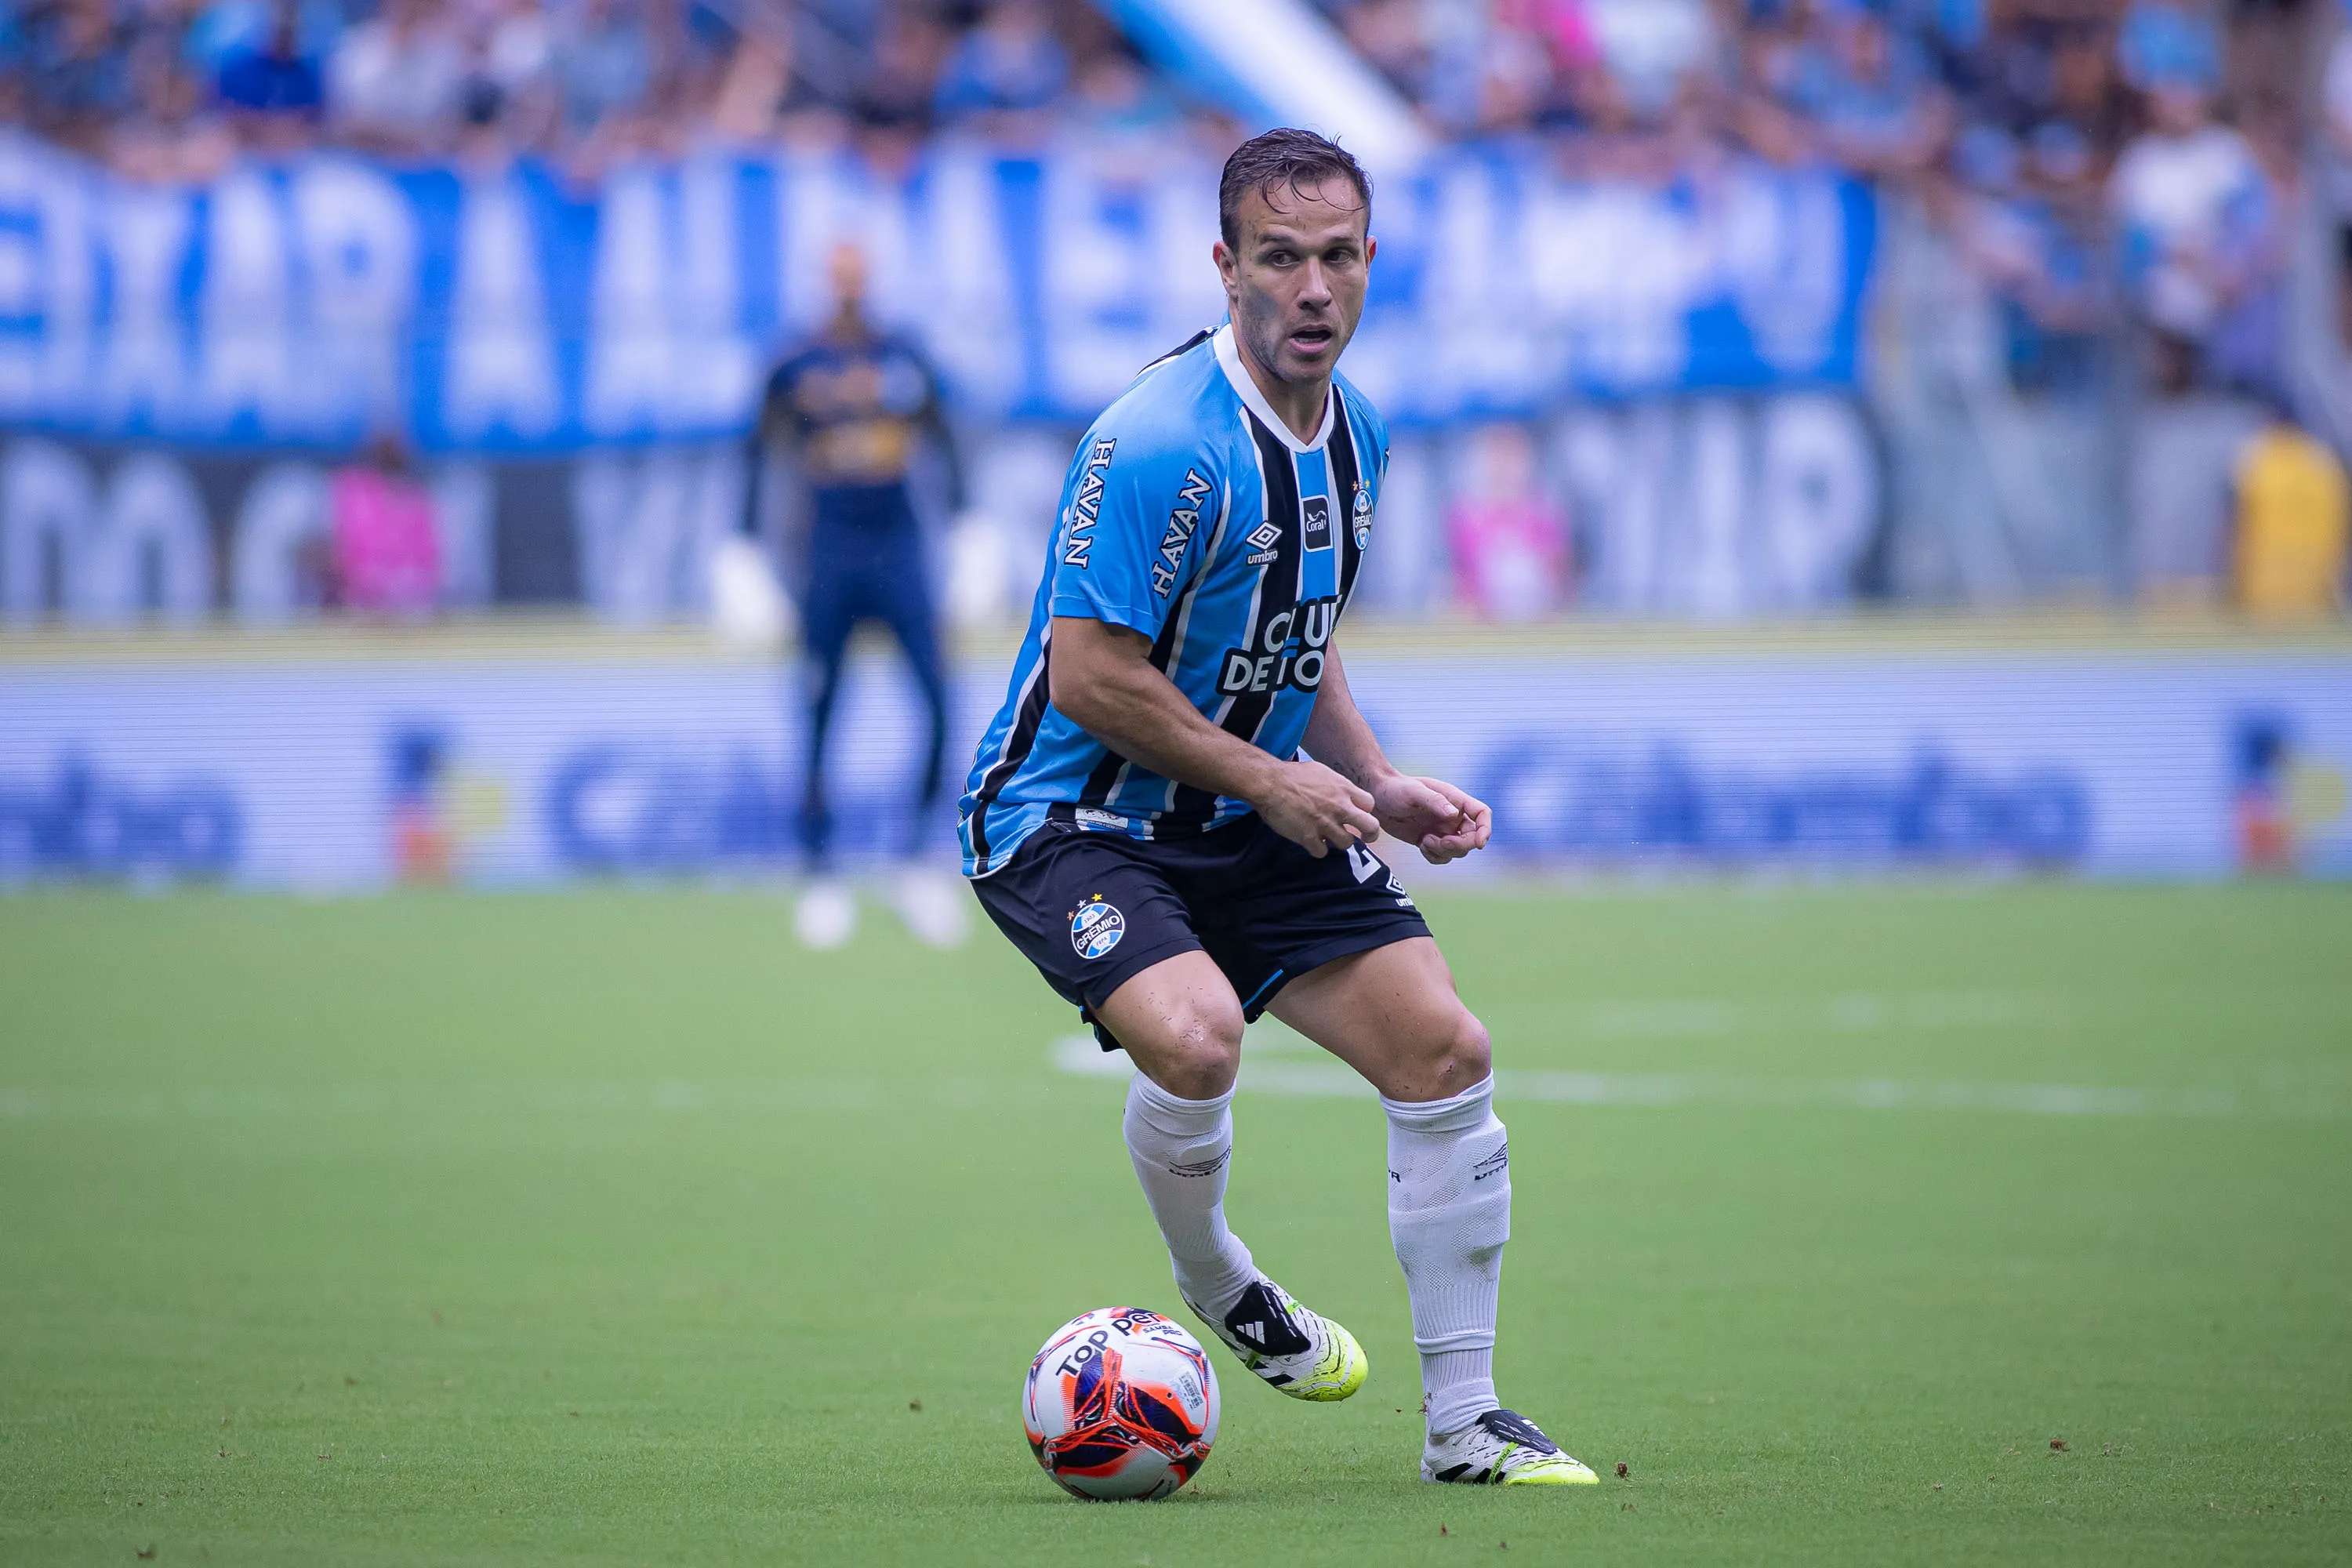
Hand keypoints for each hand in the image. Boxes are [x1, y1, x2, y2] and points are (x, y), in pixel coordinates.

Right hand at [1254, 757, 1381, 858]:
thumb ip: (1336, 785)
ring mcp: (1326, 824)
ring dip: (1338, 842)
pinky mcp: (1309, 837)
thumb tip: (1342, 793)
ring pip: (1347, 844)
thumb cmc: (1292, 775)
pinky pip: (1322, 852)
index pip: (1370, 804)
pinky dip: (1317, 849)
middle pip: (1370, 827)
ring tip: (1327, 837)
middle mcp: (1340, 807)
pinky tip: (1310, 841)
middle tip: (1363, 838)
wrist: (1270, 783)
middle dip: (1369, 835)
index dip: (1365, 812)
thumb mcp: (1321, 772)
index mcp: (1343, 789)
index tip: (1358, 815)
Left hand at [1370, 774, 1491, 863]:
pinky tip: (1421, 845)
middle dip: (1459, 845)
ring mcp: (1442, 829)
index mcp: (1454, 800)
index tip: (1479, 843)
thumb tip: (1454, 814)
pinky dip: (1435, 857)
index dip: (1485, 829)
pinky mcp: (1429, 840)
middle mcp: (1452, 816)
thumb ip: (1434, 801)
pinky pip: (1442, 856)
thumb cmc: (1395, 789)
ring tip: (1424, 841)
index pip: (1482, 813)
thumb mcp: (1413, 792)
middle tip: (1438, 842)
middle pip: (1472, 837)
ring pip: (1458, 850)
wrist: (1375, 797)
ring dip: (1444, 851)